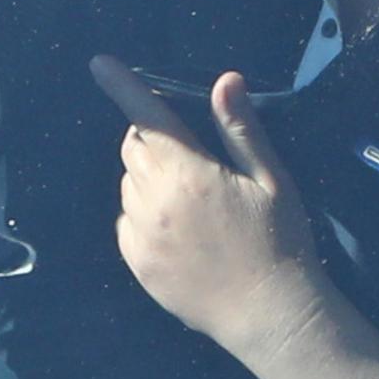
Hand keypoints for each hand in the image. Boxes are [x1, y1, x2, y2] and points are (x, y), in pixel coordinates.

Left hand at [90, 55, 320, 351]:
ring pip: (129, 184)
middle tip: (189, 156)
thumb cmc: (279, 240)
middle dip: (151, 138)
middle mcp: (156, 200)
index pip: (147, 117)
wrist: (269, 314)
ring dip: (148, 177)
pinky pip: (125, 222)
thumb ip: (240, 129)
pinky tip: (177, 230)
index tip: (99, 64)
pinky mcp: (136, 262)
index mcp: (190, 173)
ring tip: (191, 201)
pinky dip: (142, 214)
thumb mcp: (271, 179)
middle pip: (133, 147)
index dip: (122, 86)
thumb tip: (225, 80)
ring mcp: (142, 234)